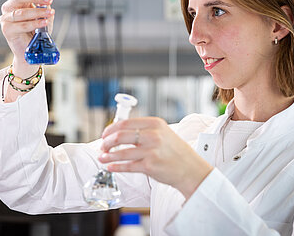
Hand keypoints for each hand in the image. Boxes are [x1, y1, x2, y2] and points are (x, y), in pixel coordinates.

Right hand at [0, 0, 56, 73]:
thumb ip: (45, 2)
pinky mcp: (7, 30)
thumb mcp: (44, 14)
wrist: (32, 50)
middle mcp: (10, 8)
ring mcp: (6, 19)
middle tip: (49, 0)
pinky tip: (43, 22)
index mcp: (18, 1)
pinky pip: (22, 25)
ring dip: (38, 12)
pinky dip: (34, 23)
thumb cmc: (36, 32)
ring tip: (49, 13)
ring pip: (22, 12)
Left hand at [99, 117, 213, 199]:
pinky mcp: (150, 166)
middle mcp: (153, 135)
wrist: (191, 169)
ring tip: (102, 157)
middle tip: (103, 146)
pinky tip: (110, 166)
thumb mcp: (163, 132)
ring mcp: (151, 151)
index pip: (125, 123)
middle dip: (107, 142)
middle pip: (120, 136)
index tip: (104, 134)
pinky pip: (127, 166)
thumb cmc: (175, 151)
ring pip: (121, 152)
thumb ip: (144, 130)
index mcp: (155, 123)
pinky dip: (116, 166)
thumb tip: (119, 132)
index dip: (110, 129)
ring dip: (108, 156)